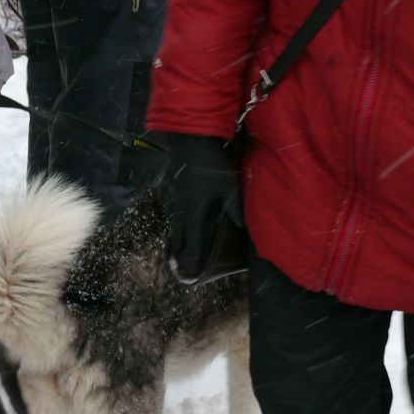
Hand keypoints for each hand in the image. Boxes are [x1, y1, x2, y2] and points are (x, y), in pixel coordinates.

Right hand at [156, 132, 244, 284]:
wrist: (189, 137)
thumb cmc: (212, 164)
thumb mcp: (229, 186)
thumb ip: (234, 208)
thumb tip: (240, 226)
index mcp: (195, 214)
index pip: (193, 245)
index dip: (193, 262)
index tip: (190, 276)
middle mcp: (181, 209)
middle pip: (178, 237)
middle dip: (178, 253)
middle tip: (177, 267)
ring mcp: (174, 197)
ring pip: (174, 222)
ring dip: (176, 236)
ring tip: (176, 246)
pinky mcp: (172, 185)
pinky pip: (174, 208)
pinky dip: (176, 218)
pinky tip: (179, 216)